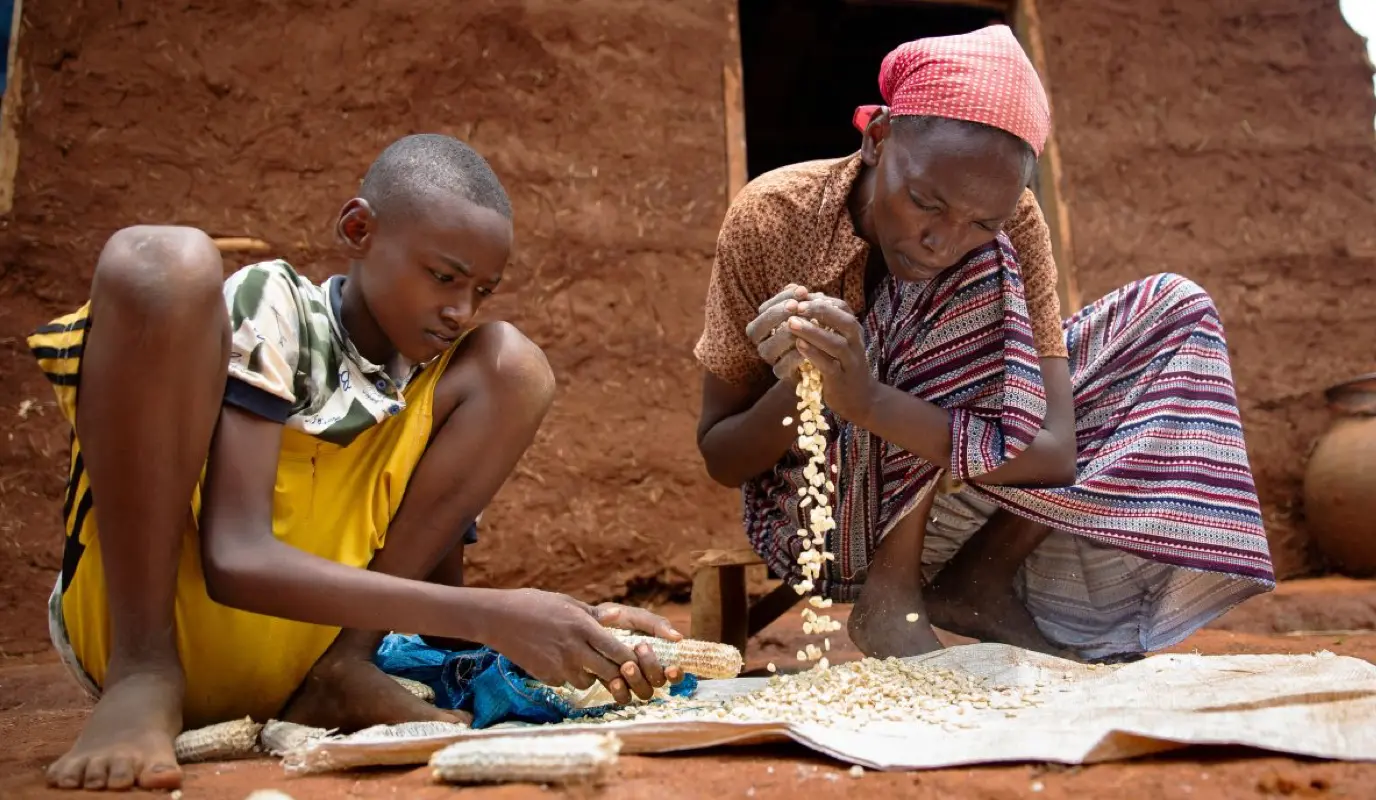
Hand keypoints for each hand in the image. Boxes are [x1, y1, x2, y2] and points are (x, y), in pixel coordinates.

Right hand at [486, 590, 679, 703]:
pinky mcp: (546, 677)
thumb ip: (595, 615)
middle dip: (620, 675)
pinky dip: (570, 677)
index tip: (637, 661)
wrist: (498, 618)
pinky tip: (560, 662)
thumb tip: (619, 615)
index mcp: (583, 627)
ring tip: (587, 663)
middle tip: (623, 672)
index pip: (618, 652)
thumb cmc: (534, 604)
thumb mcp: (567, 603)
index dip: (632, 660)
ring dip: (594, 677)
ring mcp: (559, 666)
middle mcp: (574, 649)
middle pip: (610, 673)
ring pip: (590, 682)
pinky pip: (567, 683)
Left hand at [591, 603, 685, 698]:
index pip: (674, 672)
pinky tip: (614, 680)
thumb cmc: (618, 618)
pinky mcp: (615, 686)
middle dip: (652, 669)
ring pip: (644, 693)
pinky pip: (623, 697)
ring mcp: (632, 681)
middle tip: (641, 648)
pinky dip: (621, 691)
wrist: (590, 623)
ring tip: (626, 665)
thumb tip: (678, 637)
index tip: (670, 668)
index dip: (676, 674)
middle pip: (659, 682)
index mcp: (659, 655)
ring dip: (637, 681)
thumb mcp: (637, 617)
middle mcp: (648, 671)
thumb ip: (656, 624)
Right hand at [745, 285, 846, 383]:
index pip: (764, 308)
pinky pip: (782, 367)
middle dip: (779, 314)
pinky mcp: (780, 373)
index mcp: (762, 324)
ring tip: (807, 325)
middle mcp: (760, 342)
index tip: (803, 290)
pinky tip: (810, 345)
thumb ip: (800, 300)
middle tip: (798, 306)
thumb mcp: (806, 312)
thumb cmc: (810, 330)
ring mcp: (769, 359)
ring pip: (769, 347)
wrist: (820, 359)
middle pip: (759, 327)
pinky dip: (795, 356)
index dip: (782, 297)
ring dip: (788, 335)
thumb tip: (796, 287)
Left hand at [787, 297, 876, 423]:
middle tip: (796, 306)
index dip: (821, 299)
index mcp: (853, 330)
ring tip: (791, 323)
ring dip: (813, 332)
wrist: (860, 398)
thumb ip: (818, 317)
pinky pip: (829, 365)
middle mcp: (856, 343)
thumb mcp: (833, 338)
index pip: (842, 307)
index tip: (800, 294)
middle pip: (845, 322)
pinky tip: (799, 346)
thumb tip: (796, 290)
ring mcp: (850, 362)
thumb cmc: (840, 363)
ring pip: (836, 344)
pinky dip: (814, 354)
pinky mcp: (841, 380)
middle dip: (820, 311)